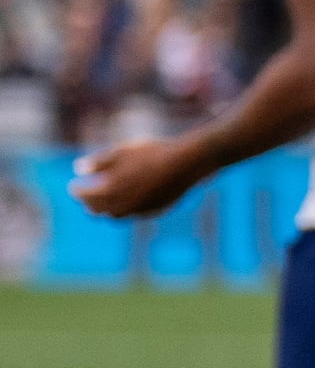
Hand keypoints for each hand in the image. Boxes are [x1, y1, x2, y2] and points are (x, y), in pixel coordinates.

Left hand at [70, 135, 203, 219]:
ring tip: (105, 202)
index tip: (74, 185)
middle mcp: (122, 204)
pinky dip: (125, 210)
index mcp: (110, 189)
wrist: (187, 163)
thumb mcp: (123, 151)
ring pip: (116, 216)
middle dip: (89, 203)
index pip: (85, 195)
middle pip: (98, 210)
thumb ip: (99, 162)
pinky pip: (134, 214)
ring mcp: (139, 210)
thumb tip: (78, 169)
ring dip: (106, 210)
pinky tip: (129, 201)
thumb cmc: (153, 153)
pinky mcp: (154, 211)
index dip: (77, 190)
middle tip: (86, 197)